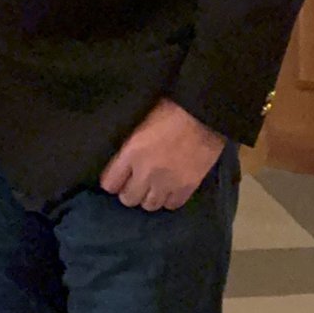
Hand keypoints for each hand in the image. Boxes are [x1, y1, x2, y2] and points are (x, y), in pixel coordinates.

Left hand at [100, 98, 224, 211]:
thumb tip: (124, 154)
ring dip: (149, 197)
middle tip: (134, 184)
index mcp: (132, 152)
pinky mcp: (187, 187)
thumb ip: (131, 143)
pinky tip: (170, 190)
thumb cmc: (171, 107)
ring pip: (150, 205)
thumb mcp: (142, 120)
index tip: (115, 178)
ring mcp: (167, 182)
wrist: (203, 114)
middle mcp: (146, 172)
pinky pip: (172, 205)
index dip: (112, 181)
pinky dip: (169, 199)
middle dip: (129, 192)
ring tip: (152, 188)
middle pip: (129, 198)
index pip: (110, 183)